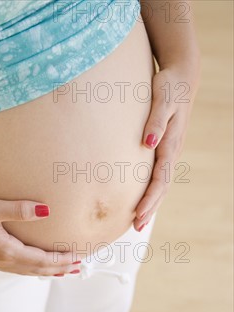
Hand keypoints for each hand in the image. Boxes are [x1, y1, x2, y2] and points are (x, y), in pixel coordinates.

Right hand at [0, 191, 76, 275]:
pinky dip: (30, 269)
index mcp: (5, 250)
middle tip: (78, 268)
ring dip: (46, 271)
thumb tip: (46, 210)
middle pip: (37, 269)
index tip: (78, 257)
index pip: (41, 259)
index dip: (61, 259)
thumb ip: (18, 209)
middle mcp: (1, 260)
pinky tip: (31, 265)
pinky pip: (15, 268)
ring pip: (26, 271)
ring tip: (62, 271)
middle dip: (59, 268)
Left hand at [133, 65, 199, 230]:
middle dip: (150, 208)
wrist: (181, 76)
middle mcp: (172, 151)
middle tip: (137, 228)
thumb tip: (148, 143)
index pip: (160, 179)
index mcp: (171, 144)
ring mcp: (170, 152)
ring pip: (161, 184)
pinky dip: (152, 191)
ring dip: (152, 204)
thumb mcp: (162, 99)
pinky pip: (158, 175)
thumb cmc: (168, 86)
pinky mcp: (165, 149)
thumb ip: (155, 121)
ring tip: (140, 222)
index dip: (150, 199)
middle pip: (162, 187)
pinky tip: (143, 200)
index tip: (139, 215)